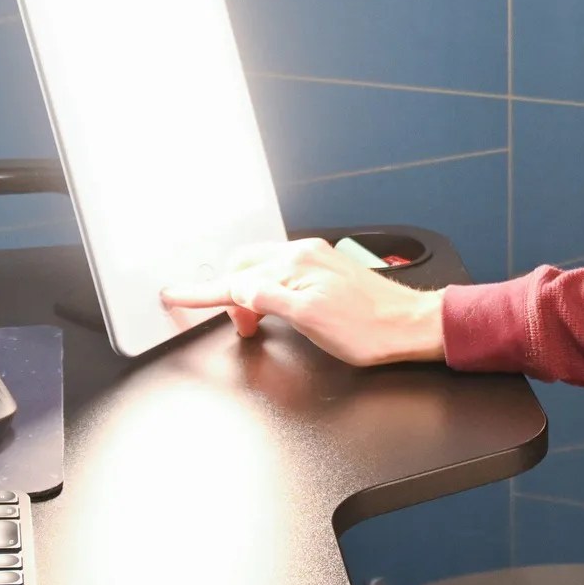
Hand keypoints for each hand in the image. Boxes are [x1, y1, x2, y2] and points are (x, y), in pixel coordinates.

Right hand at [160, 238, 446, 366]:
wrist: (409, 325)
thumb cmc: (368, 329)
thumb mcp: (309, 319)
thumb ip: (268, 299)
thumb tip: (238, 289)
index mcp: (295, 264)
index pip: (236, 279)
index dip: (201, 292)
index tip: (174, 296)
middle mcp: (303, 255)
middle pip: (245, 268)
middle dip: (231, 295)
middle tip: (240, 327)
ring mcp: (315, 260)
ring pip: (263, 270)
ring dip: (251, 295)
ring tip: (257, 323)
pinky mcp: (325, 269)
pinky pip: (281, 273)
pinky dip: (269, 291)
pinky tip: (277, 308)